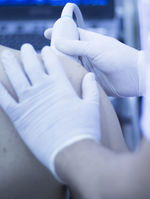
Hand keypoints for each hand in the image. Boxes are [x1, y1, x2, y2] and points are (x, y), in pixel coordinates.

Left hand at [0, 44, 100, 180]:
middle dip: (28, 54)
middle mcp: (42, 89)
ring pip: (16, 77)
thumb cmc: (84, 129)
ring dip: (11, 65)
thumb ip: (90, 88)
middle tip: (25, 46)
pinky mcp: (19, 117)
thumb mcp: (92, 106)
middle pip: (32, 66)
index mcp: (60, 85)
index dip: (47, 54)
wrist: (71, 152)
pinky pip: (4, 100)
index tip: (44, 49)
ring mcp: (29, 102)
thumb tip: (90, 75)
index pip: (52, 63)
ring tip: (6, 55)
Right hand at [45, 28, 144, 96]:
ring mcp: (90, 68)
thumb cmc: (119, 57)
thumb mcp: (96, 48)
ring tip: (48, 71)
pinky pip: (78, 80)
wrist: (136, 77)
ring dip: (63, 68)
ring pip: (72, 66)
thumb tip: (57, 42)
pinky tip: (61, 83)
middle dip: (57, 53)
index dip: (60, 32)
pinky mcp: (92, 81)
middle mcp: (88, 54)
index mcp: (90, 41)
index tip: (47, 33)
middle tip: (43, 57)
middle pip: (68, 52)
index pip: (72, 34)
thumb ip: (76, 46)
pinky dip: (71, 80)